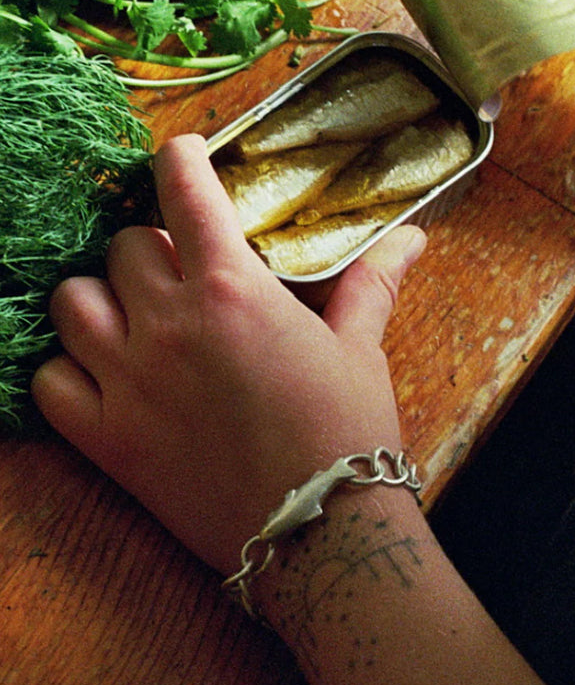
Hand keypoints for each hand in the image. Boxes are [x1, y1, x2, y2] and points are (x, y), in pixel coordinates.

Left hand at [32, 133, 425, 575]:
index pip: (183, 190)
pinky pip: (50, 382)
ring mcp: (130, 382)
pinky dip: (67, 369)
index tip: (182, 153)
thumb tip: (413, 238)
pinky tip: (103, 373)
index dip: (179, 157)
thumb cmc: (346, 430)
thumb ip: (371, 281)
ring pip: (71, 302)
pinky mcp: (108, 440)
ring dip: (99, 298)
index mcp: (233, 289)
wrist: (318, 531)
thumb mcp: (359, 347)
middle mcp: (170, 323)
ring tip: (133, 314)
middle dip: (151, 245)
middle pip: (124, 245)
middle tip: (180, 268)